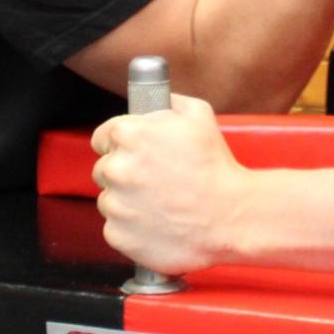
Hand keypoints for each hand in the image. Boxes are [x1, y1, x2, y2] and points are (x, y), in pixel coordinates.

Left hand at [92, 95, 244, 276]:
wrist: (231, 217)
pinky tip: (159, 222)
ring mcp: (115, 205)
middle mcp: (115, 168)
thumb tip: (156, 99)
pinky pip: (115, 229)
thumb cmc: (216, 167)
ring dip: (128, 202)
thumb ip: (169, 102)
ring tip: (162, 203)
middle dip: (125, 173)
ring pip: (110, 201)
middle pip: (104, 170)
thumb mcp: (200, 115)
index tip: (135, 154)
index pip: (102, 137)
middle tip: (156, 180)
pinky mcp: (118, 234)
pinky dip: (132, 228)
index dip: (120, 145)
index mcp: (128, 135)